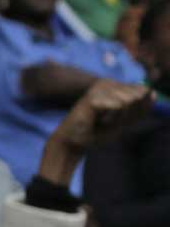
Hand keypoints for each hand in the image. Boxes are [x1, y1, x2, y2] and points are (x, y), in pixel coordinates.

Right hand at [38, 80, 152, 182]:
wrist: (73, 143)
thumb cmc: (97, 132)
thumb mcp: (125, 121)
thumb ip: (141, 107)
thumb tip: (152, 93)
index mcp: (115, 86)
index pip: (142, 92)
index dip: (135, 111)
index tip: (117, 119)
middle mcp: (107, 82)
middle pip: (137, 96)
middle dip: (127, 114)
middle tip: (107, 121)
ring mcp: (99, 88)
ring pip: (129, 101)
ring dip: (119, 117)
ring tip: (101, 121)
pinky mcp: (93, 96)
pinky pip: (119, 106)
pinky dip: (112, 118)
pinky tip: (97, 120)